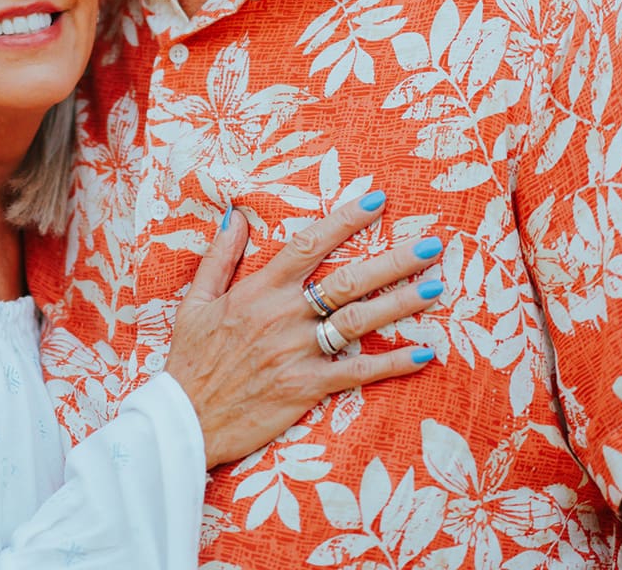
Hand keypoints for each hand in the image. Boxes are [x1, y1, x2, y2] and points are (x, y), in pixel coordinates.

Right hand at [165, 191, 442, 467]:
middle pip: (346, 281)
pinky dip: (392, 364)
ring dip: (400, 303)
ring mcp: (297, 352)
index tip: (377, 200)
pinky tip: (423, 353)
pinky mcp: (306, 388)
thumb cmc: (190, 360)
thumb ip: (219, 257)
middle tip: (431, 245)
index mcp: (258, 290)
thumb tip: (236, 214)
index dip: (345, 220)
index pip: (308, 245)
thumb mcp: (195, 301)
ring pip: (358, 321)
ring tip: (436, 286)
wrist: (185, 420)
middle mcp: (283, 316)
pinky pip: (357, 372)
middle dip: (392, 260)